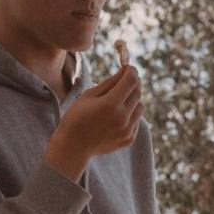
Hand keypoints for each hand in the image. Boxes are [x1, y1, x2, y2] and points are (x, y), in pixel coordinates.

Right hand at [44, 66, 142, 180]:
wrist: (74, 146)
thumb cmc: (77, 117)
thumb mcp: (89, 95)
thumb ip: (109, 83)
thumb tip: (125, 71)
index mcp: (111, 104)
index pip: (131, 80)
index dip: (131, 71)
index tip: (128, 67)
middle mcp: (123, 117)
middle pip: (137, 92)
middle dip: (132, 83)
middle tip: (124, 80)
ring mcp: (128, 130)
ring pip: (140, 106)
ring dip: (132, 100)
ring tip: (117, 101)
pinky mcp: (130, 139)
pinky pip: (136, 121)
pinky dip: (130, 115)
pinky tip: (115, 117)